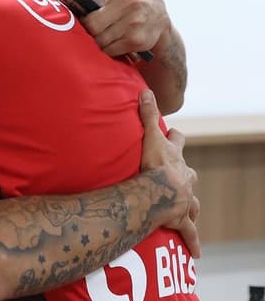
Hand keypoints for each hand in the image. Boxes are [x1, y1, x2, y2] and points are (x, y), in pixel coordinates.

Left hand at [51, 0, 168, 56]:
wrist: (159, 14)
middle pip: (91, 22)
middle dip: (84, 27)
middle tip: (83, 26)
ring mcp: (134, 20)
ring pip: (98, 38)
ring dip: (93, 39)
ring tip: (98, 33)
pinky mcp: (137, 39)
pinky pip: (108, 50)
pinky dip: (104, 48)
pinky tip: (110, 41)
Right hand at [137, 89, 199, 257]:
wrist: (160, 192)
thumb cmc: (154, 165)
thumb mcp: (149, 136)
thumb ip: (146, 114)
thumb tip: (145, 90)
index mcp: (176, 159)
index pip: (178, 143)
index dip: (174, 138)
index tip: (172, 134)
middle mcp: (185, 178)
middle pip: (190, 173)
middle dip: (185, 174)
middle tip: (178, 176)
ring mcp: (185, 199)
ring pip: (192, 202)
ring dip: (190, 204)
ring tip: (187, 209)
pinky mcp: (182, 220)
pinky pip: (190, 232)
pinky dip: (193, 241)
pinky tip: (196, 252)